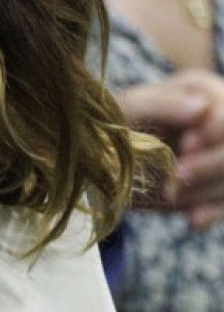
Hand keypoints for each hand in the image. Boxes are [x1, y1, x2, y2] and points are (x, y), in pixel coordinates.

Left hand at [116, 69, 223, 228]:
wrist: (100, 156)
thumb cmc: (110, 125)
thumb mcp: (126, 109)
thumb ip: (161, 105)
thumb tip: (199, 108)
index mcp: (202, 91)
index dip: (212, 134)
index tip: (185, 147)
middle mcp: (220, 118)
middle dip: (211, 165)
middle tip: (177, 177)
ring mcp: (220, 152)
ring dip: (206, 192)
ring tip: (169, 198)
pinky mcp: (217, 183)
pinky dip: (213, 211)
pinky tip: (193, 220)